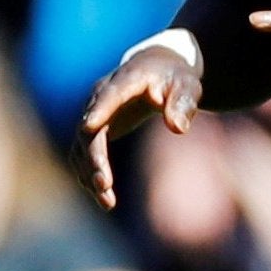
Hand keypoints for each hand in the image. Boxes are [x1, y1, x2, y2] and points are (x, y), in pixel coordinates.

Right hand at [77, 42, 201, 208]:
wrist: (158, 69)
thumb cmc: (175, 78)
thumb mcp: (187, 86)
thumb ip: (183, 104)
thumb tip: (178, 127)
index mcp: (126, 80)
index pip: (109, 95)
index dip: (99, 110)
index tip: (88, 127)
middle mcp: (102, 96)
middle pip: (90, 128)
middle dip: (94, 157)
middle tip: (104, 184)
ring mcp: (95, 112)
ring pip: (83, 145)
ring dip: (90, 172)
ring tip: (107, 201)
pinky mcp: (94, 128)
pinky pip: (85, 153)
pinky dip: (90, 174)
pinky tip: (105, 198)